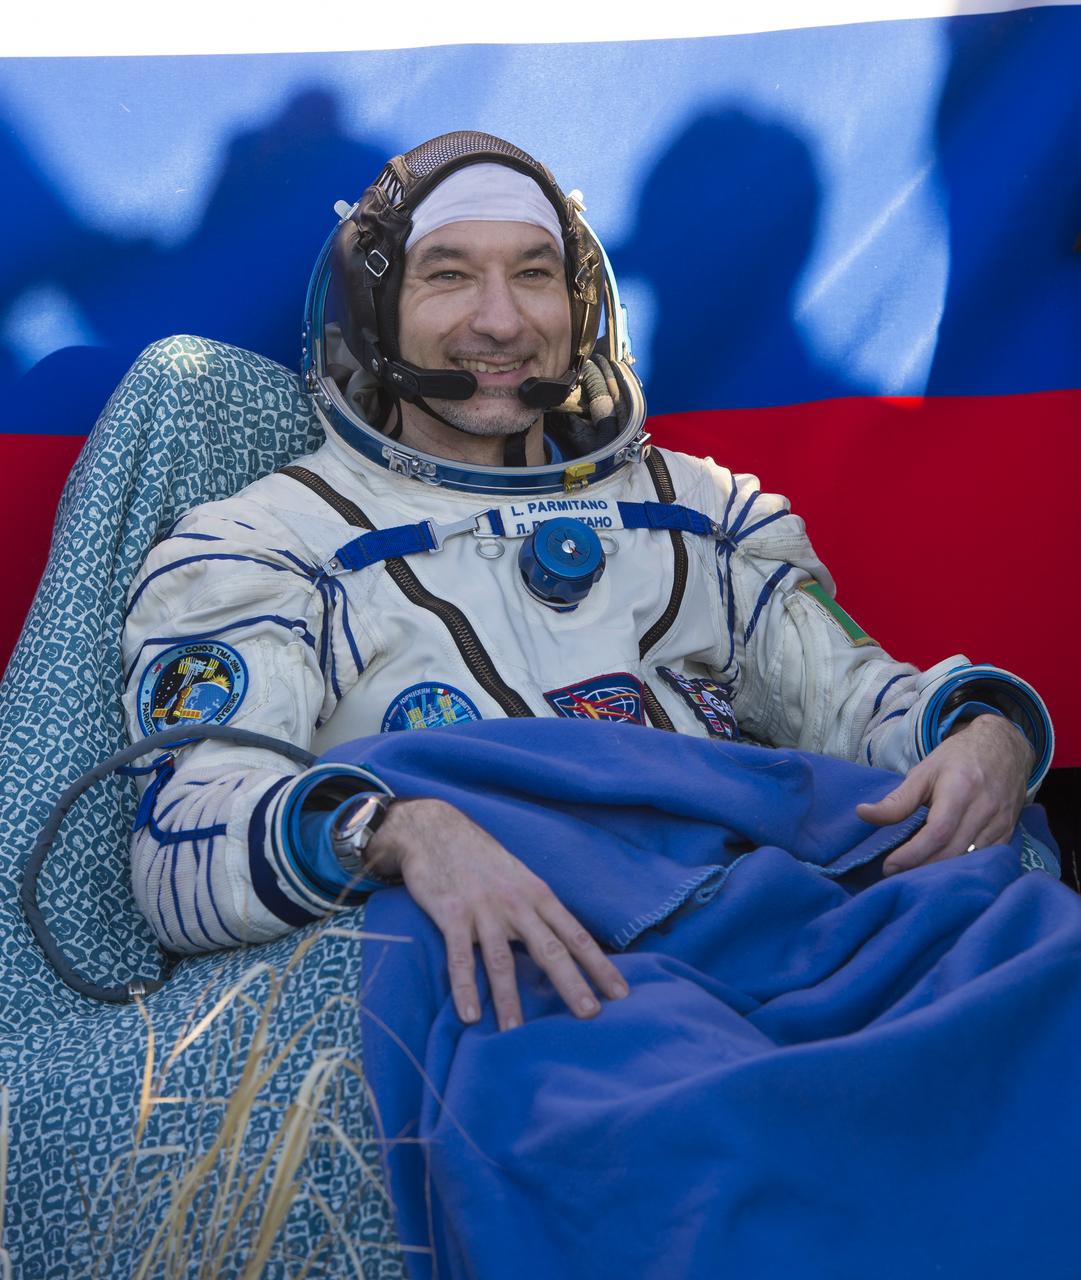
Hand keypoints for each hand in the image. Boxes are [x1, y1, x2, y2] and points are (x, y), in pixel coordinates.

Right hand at [367, 797, 628, 1029]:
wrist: (436, 829)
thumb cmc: (482, 859)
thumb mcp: (519, 878)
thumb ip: (537, 910)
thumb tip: (562, 948)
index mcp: (537, 894)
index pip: (575, 935)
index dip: (599, 965)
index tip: (621, 993)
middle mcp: (516, 902)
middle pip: (549, 949)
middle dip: (571, 983)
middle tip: (590, 1015)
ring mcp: (483, 908)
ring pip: (501, 960)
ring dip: (509, 999)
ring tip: (516, 1034)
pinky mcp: (450, 913)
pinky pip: (460, 956)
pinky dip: (464, 987)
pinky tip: (470, 1015)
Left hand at [856, 714, 1033, 875]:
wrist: (1005, 747)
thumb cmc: (958, 759)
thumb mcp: (924, 772)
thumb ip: (897, 800)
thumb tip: (862, 814)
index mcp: (961, 788)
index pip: (937, 832)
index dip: (913, 854)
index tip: (889, 866)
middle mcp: (985, 808)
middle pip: (953, 851)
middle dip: (922, 868)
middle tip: (896, 875)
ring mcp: (1001, 822)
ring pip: (970, 860)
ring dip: (941, 872)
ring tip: (913, 876)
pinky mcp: (1009, 833)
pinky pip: (985, 859)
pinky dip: (962, 867)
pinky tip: (941, 870)